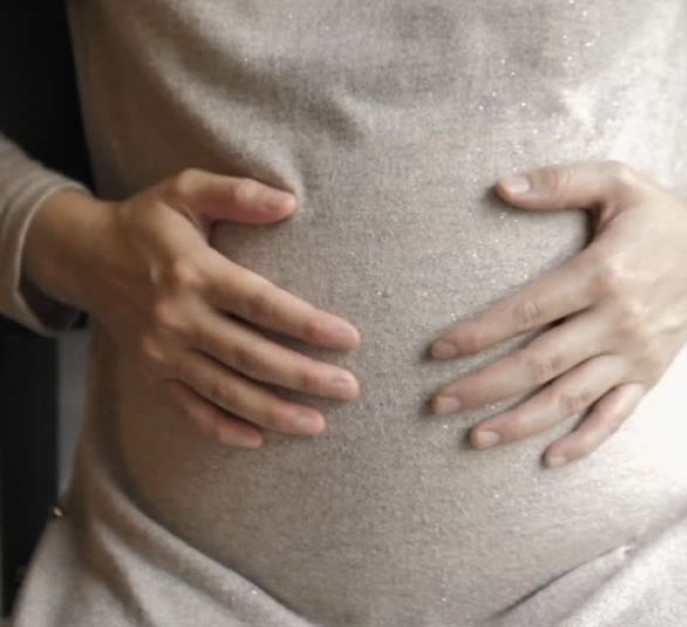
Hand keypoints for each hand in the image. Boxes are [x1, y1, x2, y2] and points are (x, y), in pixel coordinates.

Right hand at [29, 169, 361, 448]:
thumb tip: (289, 202)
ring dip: (273, 412)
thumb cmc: (147, 221)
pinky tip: (259, 438)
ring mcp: (162, 351)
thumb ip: (238, 194)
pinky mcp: (151, 372)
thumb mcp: (186, 190)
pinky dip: (222, 428)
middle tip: (348, 388)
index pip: (261, 304)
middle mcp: (177, 317)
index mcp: (194, 273)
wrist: (81, 255)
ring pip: (225, 390)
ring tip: (318, 423)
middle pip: (251, 356)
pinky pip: (189, 408)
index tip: (349, 338)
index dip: (306, 324)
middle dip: (303, 376)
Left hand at [427, 161, 686, 466]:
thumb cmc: (661, 214)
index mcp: (603, 273)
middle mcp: (619, 321)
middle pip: (540, 363)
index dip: (479, 332)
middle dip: (485, 386)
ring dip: (521, 422)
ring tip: (475, 437)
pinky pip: (615, 417)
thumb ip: (559, 181)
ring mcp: (636, 354)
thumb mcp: (616, 181)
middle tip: (438, 403)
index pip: (528, 310)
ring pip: (570, 398)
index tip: (438, 350)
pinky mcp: (650, 375)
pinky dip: (584, 442)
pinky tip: (548, 459)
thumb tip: (501, 187)